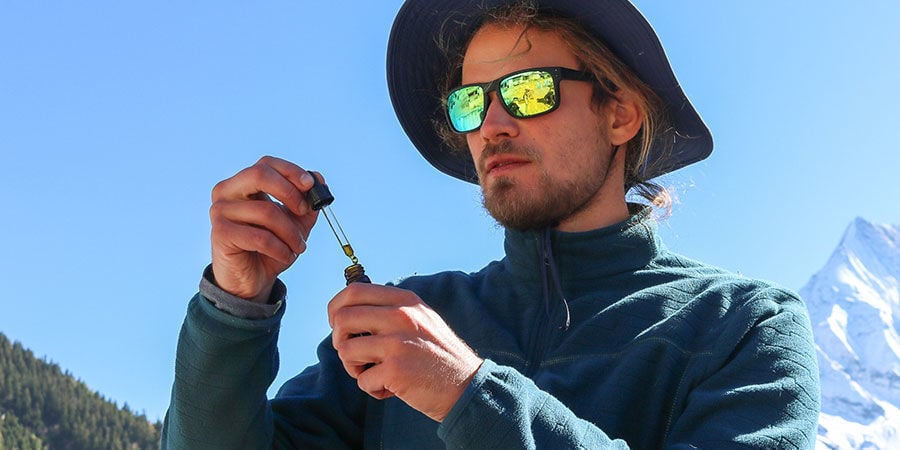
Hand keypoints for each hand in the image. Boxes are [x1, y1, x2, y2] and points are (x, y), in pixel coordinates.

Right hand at [209, 156, 317, 300]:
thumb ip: (307, 200)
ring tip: (299, 247)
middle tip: (304, 212)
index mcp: (243, 183)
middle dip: (289, 192)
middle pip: (259, 174)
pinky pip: (260, 237)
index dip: (290, 171)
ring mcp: (220, 211)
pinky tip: (286, 256)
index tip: (310, 185)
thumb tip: (318, 177)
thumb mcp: (295, 222)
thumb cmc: (271, 247)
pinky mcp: (221, 233)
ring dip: (291, 232)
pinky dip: (280, 249)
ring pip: (266, 211)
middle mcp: (227, 192)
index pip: (266, 164)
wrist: (252, 280)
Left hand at [328, 283, 483, 421]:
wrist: (467, 386)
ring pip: (346, 350)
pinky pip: (362, 380)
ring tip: (375, 374)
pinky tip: (392, 389)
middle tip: (354, 355)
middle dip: (339, 340)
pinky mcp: (396, 370)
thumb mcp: (421, 319)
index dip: (336, 308)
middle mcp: (401, 316)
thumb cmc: (438, 356)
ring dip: (354, 368)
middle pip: (342, 319)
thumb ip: (390, 311)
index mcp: (405, 301)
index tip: (337, 326)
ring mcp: (398, 342)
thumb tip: (347, 312)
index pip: (354, 291)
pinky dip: (372, 389)